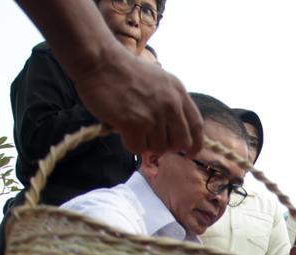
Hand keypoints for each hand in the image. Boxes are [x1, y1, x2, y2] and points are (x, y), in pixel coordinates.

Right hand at [74, 45, 201, 154]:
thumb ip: (170, 102)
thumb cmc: (124, 70)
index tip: (189, 153)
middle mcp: (170, 105)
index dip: (194, 144)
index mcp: (178, 92)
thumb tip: (172, 130)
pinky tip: (123, 131)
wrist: (100, 61)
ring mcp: (153, 115)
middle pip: (180, 142)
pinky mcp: (134, 124)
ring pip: (159, 148)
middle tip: (152, 140)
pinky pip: (138, 148)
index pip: (196, 126)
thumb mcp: (159, 80)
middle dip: (168, 146)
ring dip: (146, 144)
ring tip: (133, 129)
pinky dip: (130, 144)